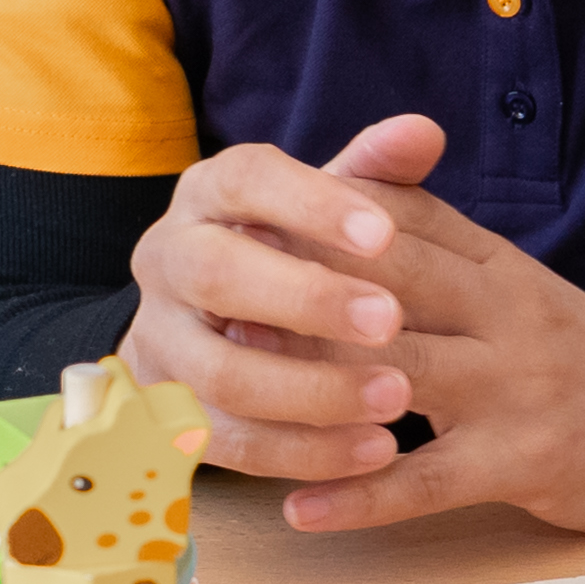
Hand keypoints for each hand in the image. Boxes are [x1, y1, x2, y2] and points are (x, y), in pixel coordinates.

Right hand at [118, 119, 434, 485]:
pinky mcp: (170, 416)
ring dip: (313, 391)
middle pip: (217, 275)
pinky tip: (375, 450)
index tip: (384, 233)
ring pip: (222, 373)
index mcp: (207, 195)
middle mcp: (167, 261)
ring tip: (399, 399)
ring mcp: (161, 342)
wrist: (208, 324)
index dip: (312, 204)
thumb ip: (373, 172)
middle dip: (307, 300)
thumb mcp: (326, 207)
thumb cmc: (287, 249)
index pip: (247, 180)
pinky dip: (304, 451)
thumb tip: (423, 132)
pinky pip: (230, 443)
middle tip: (392, 320)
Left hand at [264, 162, 584, 535]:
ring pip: (396, 377)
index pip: (392, 221)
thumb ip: (440, 248)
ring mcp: (515, 387)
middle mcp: (502, 312)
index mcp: (496, 262)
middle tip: (207, 308)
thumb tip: (339, 218)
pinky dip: (361, 495)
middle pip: (382, 285)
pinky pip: (430, 480)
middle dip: (291, 293)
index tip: (231, 228)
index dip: (307, 223)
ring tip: (228, 405)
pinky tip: (302, 509)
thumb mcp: (519, 283)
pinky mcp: (527, 460)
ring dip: (309, 390)